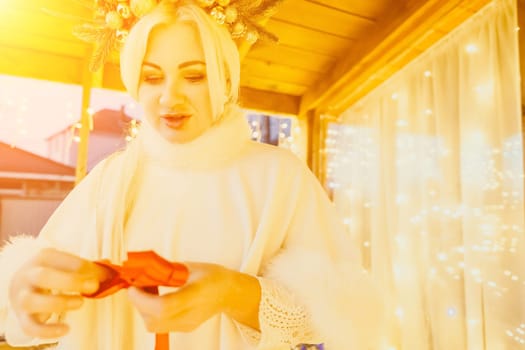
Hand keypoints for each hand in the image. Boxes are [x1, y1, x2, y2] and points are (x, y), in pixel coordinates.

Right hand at [8, 248, 111, 338]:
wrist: (21, 285)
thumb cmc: (53, 273)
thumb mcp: (67, 264)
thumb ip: (88, 267)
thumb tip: (111, 270)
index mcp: (44, 257)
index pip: (64, 259)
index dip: (87, 268)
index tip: (105, 275)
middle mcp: (28, 275)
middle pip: (44, 276)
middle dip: (72, 282)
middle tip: (93, 287)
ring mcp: (22, 297)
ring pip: (32, 301)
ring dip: (59, 303)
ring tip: (80, 303)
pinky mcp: (21, 317)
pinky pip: (30, 327)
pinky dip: (48, 331)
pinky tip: (66, 329)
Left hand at [127, 262, 259, 332]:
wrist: (229, 293)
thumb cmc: (212, 276)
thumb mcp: (190, 267)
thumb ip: (166, 271)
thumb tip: (142, 270)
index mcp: (195, 294)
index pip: (163, 306)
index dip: (142, 299)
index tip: (133, 287)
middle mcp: (191, 314)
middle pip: (154, 320)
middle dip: (138, 303)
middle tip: (137, 287)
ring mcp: (187, 324)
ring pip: (154, 326)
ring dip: (143, 310)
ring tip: (146, 293)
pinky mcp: (184, 328)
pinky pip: (160, 325)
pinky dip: (151, 313)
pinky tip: (156, 299)